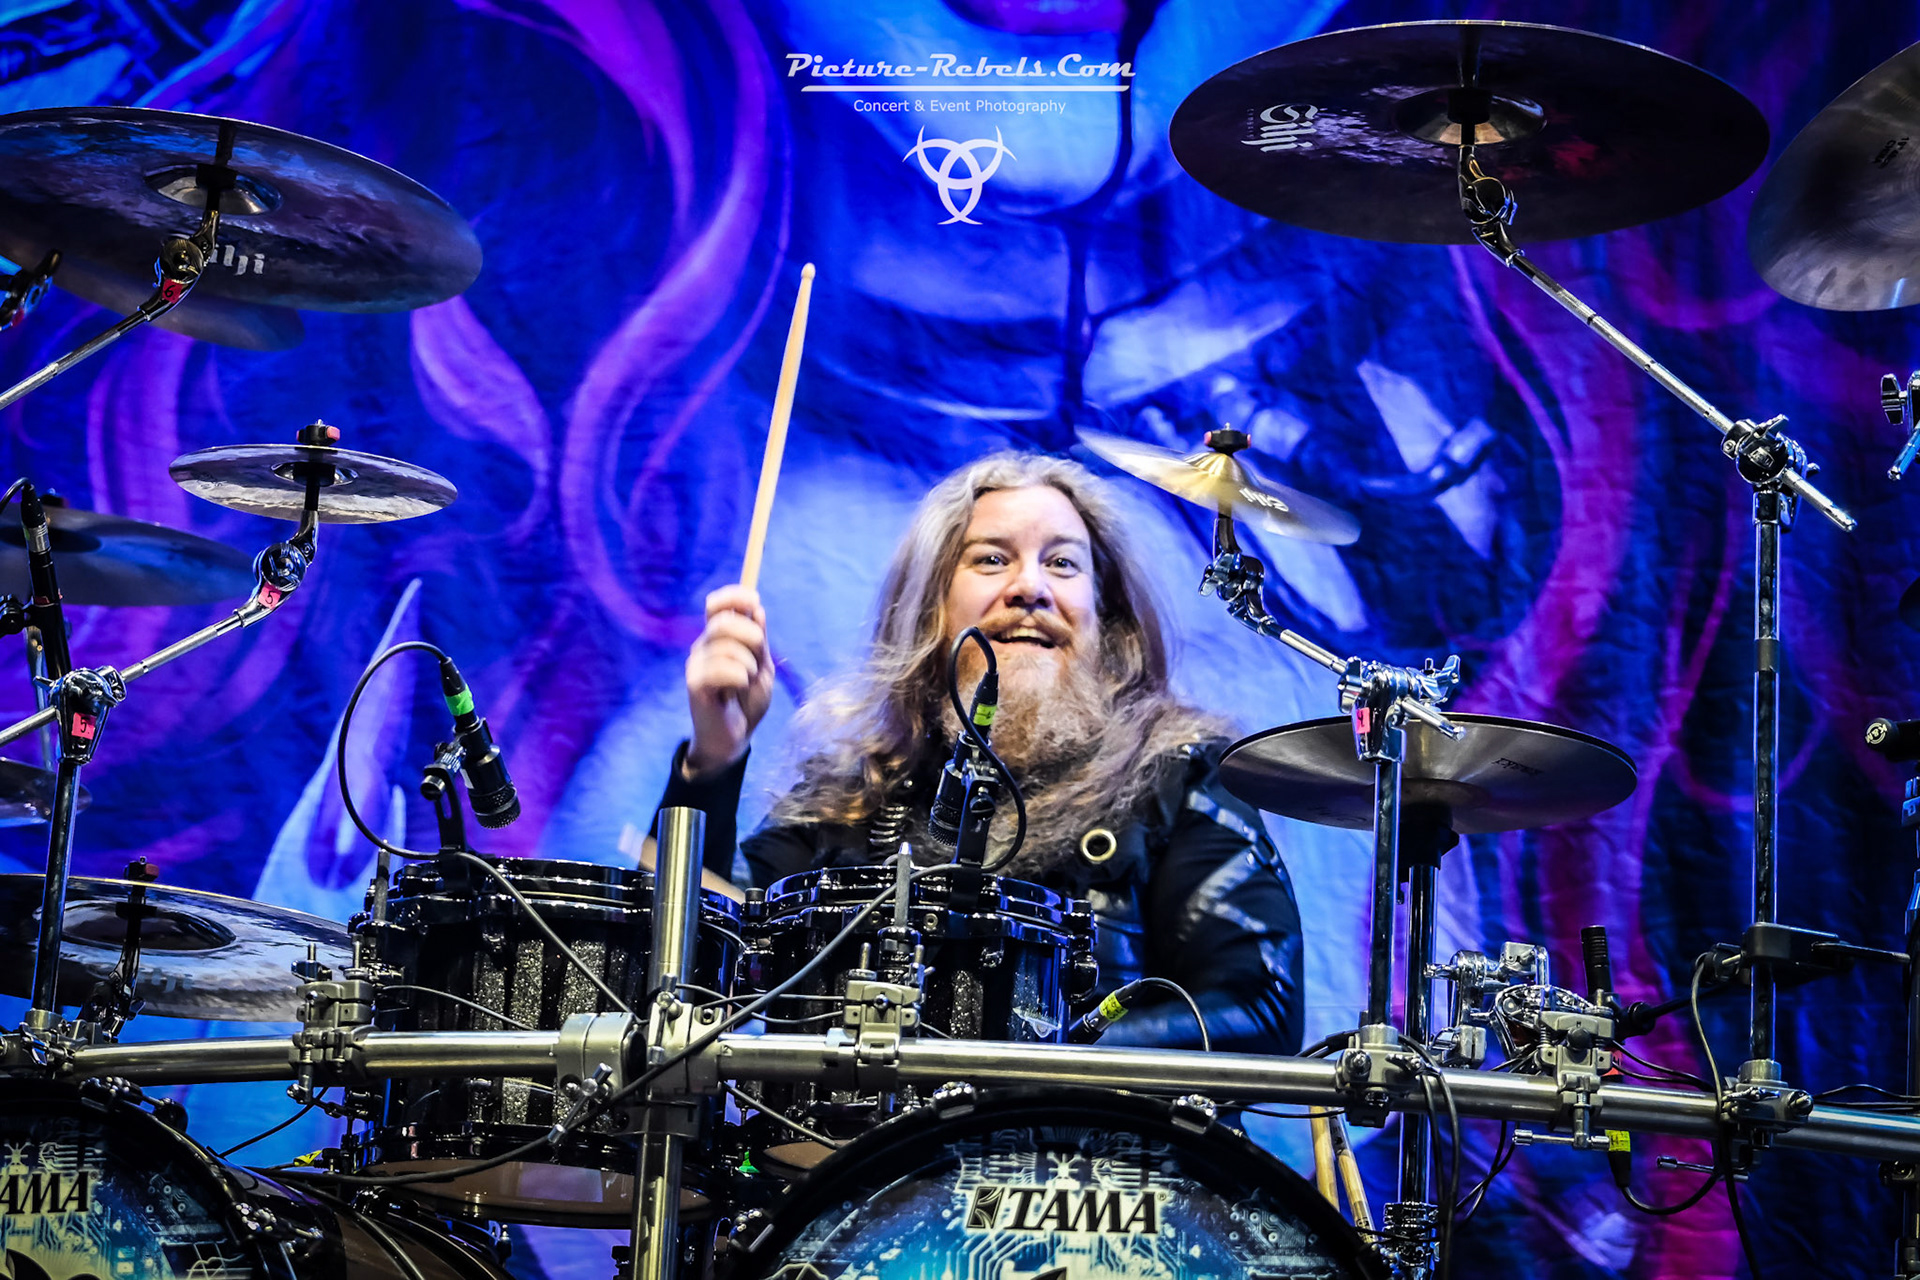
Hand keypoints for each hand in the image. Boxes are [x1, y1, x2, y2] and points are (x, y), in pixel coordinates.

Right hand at [685, 584, 771, 776]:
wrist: (734, 737)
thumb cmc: (748, 701)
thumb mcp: (762, 667)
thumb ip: (759, 640)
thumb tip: (756, 609)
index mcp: (718, 638)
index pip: (716, 604)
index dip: (734, 596)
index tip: (755, 601)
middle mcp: (703, 646)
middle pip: (723, 622)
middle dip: (750, 635)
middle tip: (759, 658)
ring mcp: (696, 664)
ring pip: (726, 647)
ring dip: (748, 665)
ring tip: (747, 682)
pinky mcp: (694, 684)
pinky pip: (721, 669)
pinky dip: (739, 678)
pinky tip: (738, 690)